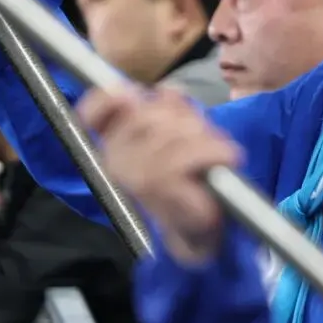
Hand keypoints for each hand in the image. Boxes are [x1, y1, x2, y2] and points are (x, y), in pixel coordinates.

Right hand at [79, 85, 241, 264]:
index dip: (109, 97)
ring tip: (220, 153)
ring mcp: (136, 174)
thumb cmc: (185, 183)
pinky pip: (191, 154)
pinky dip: (216, 152)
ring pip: (174, 132)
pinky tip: (227, 157)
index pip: (95, 112)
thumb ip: (169, 111)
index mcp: (113, 145)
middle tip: (204, 136)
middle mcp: (116, 159)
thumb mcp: (176, 138)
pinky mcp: (159, 186)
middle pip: (149, 112)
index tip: (130, 95)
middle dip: (185, 119)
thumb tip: (169, 90)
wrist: (197, 232)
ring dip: (207, 138)